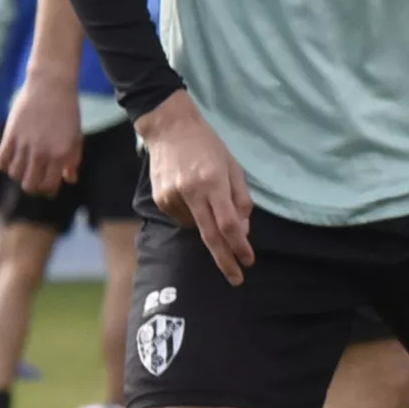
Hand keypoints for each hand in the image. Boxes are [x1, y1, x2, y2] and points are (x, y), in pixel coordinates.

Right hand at [0, 66, 83, 196]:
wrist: (51, 85)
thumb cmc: (67, 111)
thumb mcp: (76, 137)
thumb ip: (73, 161)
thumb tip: (69, 180)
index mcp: (61, 155)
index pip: (49, 186)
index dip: (48, 190)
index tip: (47, 187)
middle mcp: (42, 153)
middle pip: (30, 184)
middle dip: (33, 186)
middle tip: (35, 179)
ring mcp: (25, 144)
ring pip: (15, 174)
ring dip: (19, 175)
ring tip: (25, 167)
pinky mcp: (10, 134)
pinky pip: (2, 160)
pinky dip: (5, 164)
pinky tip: (12, 159)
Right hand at [136, 90, 254, 283]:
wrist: (170, 128)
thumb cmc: (208, 146)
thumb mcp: (233, 168)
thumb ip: (240, 201)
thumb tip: (242, 232)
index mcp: (212, 182)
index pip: (228, 224)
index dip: (239, 246)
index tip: (248, 261)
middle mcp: (190, 192)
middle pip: (210, 236)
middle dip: (225, 260)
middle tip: (236, 278)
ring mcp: (172, 197)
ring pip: (197, 226)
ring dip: (208, 223)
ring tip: (205, 195)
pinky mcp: (160, 199)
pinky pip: (183, 218)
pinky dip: (194, 214)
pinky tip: (192, 194)